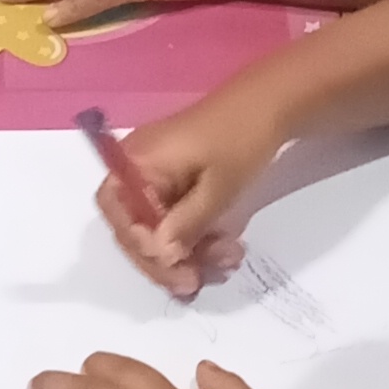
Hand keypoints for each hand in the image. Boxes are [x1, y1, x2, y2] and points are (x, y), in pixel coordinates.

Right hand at [88, 93, 287, 296]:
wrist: (270, 105)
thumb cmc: (241, 139)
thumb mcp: (217, 187)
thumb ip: (185, 223)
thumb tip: (159, 254)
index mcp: (138, 161)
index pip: (118, 211)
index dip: (138, 244)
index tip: (172, 266)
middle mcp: (137, 167)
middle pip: (133, 225)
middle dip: (164, 258)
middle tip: (193, 283)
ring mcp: (156, 175)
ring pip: (157, 228)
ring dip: (187, 251)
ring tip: (226, 261)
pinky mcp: (175, 182)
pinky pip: (173, 217)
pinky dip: (195, 236)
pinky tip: (224, 248)